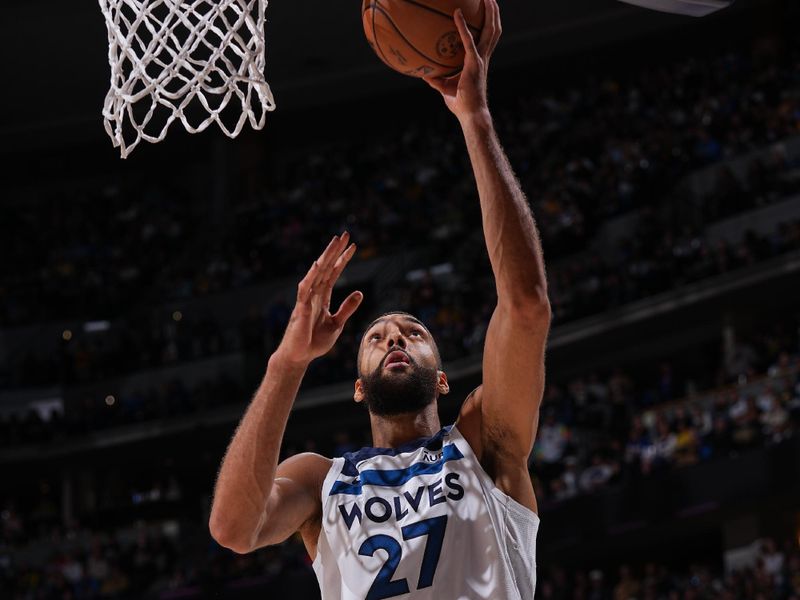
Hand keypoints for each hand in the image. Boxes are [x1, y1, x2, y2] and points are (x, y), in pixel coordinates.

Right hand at [275, 232, 362, 365]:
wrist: (299, 356)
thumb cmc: (314, 341)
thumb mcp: (337, 323)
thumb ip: (347, 308)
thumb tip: (360, 292)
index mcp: (322, 297)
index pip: (334, 273)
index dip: (342, 259)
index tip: (352, 246)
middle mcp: (314, 294)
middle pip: (326, 268)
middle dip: (335, 251)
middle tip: (345, 234)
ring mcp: (306, 299)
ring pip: (317, 273)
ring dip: (326, 257)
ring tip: (335, 242)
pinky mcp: (301, 309)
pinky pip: (306, 289)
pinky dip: (312, 276)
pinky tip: (318, 264)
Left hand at [422, 0, 501, 121]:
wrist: (471, 114)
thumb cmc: (460, 104)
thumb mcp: (446, 88)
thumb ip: (437, 79)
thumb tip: (423, 73)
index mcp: (480, 62)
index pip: (487, 39)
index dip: (489, 24)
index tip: (486, 11)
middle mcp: (483, 58)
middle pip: (493, 30)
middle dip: (493, 13)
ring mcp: (481, 60)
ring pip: (489, 31)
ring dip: (488, 13)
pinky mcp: (474, 64)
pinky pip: (468, 40)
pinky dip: (462, 26)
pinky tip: (456, 13)